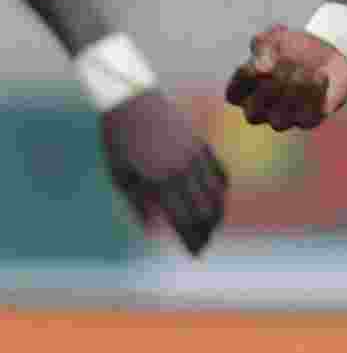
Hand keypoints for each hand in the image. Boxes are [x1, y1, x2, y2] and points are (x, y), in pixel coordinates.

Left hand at [101, 88, 227, 256]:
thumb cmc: (118, 140)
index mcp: (159, 180)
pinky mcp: (200, 142)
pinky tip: (217, 198)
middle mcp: (182, 168)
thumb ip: (139, 205)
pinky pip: (219, 170)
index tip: (195, 254)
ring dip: (217, 212)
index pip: (184, 220)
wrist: (131, 98)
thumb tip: (154, 230)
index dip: (192, 240)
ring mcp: (195, 153)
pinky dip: (222, 188)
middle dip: (206, 231)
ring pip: (217, 191)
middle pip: (205, 209)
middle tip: (202, 245)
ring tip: (212, 226)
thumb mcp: (120, 176)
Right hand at [225, 23, 346, 130]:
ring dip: (293, 91)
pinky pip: (308, 118)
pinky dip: (315, 95)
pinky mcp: (309, 120)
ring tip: (305, 68)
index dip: (244, 78)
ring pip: (279, 122)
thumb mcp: (274, 38)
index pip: (233, 93)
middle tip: (287, 61)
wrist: (326, 51)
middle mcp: (261, 110)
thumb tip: (260, 68)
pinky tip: (321, 75)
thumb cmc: (291, 46)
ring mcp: (284, 119)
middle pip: (253, 114)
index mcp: (245, 91)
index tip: (261, 59)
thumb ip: (262, 46)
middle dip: (269, 88)